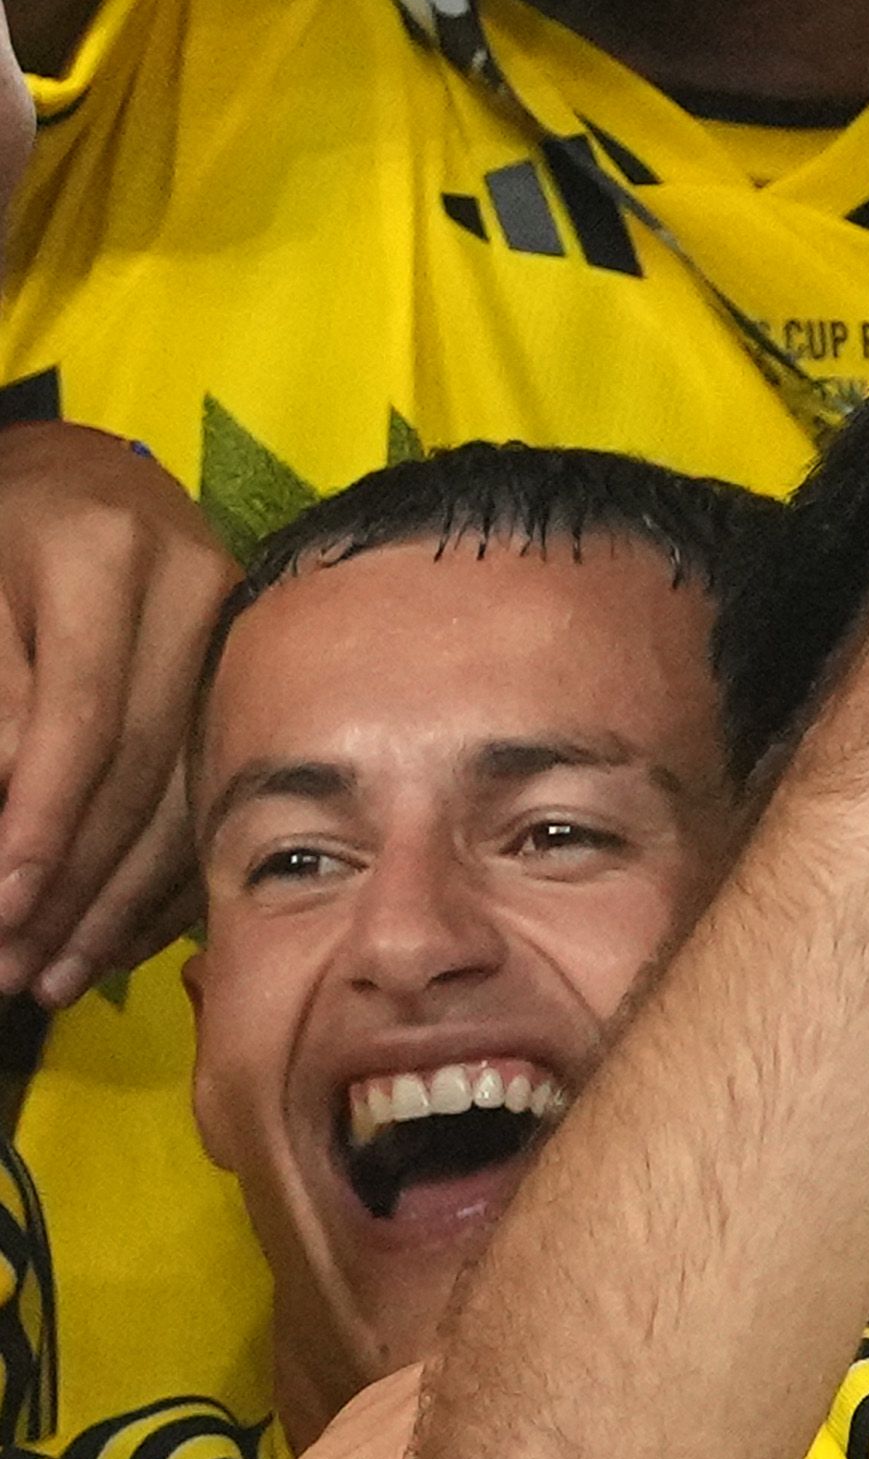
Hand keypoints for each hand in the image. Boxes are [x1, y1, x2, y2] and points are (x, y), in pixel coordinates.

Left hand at [0, 411, 221, 999]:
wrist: (79, 483)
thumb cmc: (0, 539)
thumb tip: (12, 842)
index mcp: (106, 557)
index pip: (82, 722)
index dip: (42, 826)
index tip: (3, 910)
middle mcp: (196, 593)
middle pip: (143, 774)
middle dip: (78, 888)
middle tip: (16, 970)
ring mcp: (239, 641)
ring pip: (188, 799)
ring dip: (120, 905)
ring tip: (54, 975)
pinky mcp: (253, 684)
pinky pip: (213, 802)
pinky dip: (161, 883)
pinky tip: (111, 941)